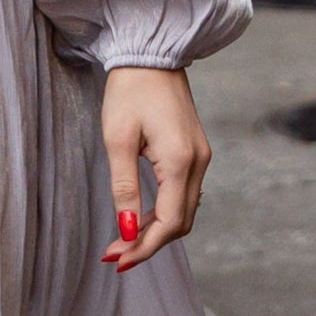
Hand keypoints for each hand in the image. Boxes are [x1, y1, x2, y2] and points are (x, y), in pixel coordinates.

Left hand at [101, 65, 209, 272]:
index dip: (144, 247)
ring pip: (183, 211)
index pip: (168, 223)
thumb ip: (124, 188)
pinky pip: (183, 194)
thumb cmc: (129, 91)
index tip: (117, 260)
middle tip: (115, 254)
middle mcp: (198, 164)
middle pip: (180, 223)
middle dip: (148, 243)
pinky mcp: (195, 152)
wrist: (151, 55)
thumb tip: (126, 229)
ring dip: (155, 230)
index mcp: (180, 161)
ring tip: (121, 239)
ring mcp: (200, 158)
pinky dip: (163, 212)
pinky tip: (138, 216)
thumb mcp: (117, 139)